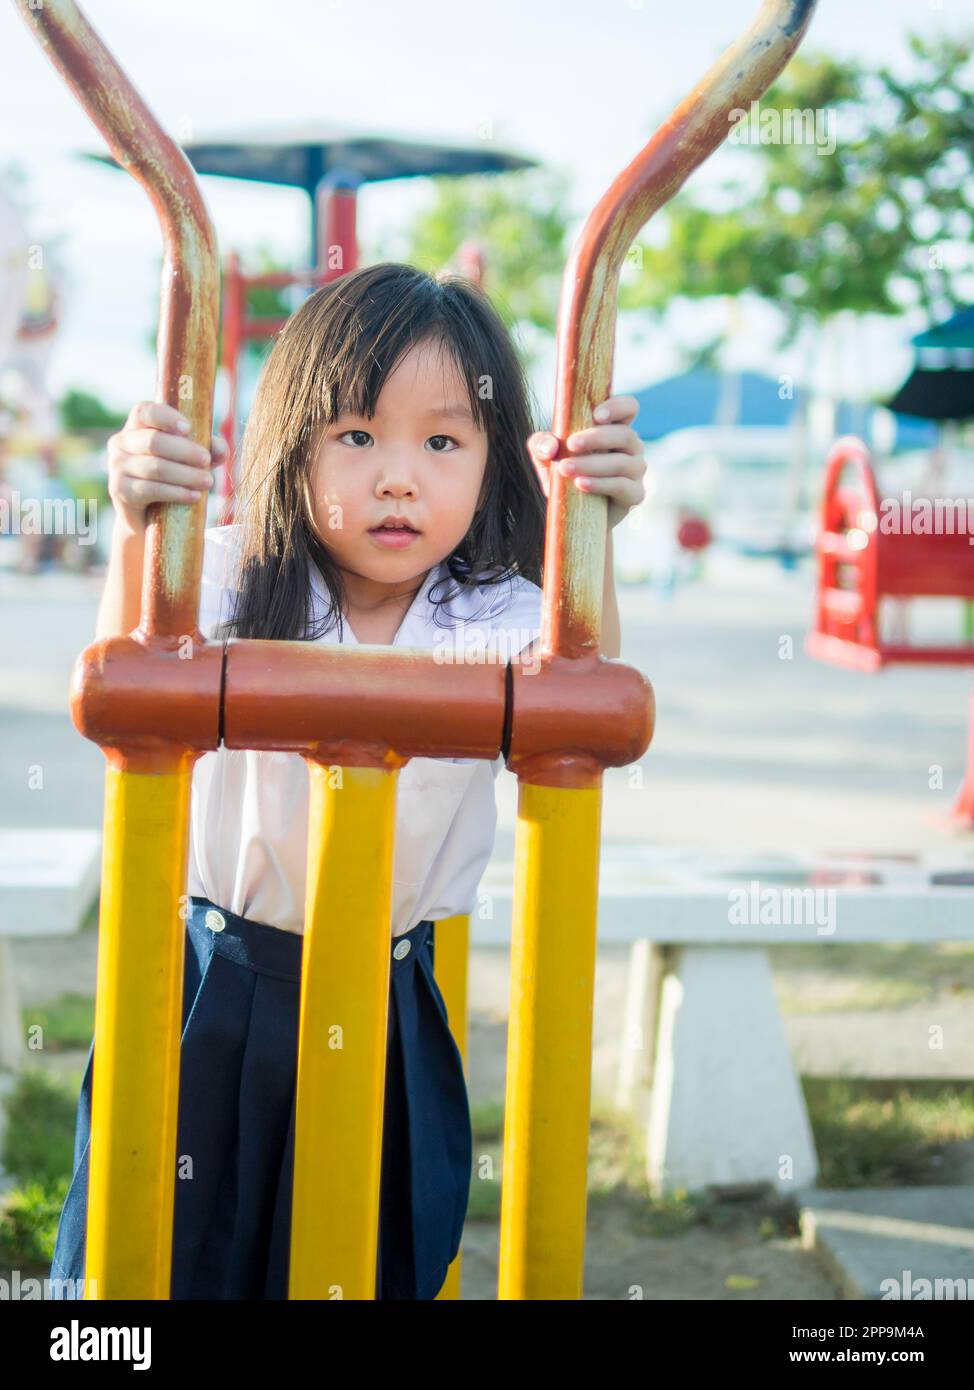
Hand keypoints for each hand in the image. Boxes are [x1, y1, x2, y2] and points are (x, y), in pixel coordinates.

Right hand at [107, 401, 226, 527]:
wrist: (147, 515)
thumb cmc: (170, 478)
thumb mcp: (190, 460)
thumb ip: (207, 449)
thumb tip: (220, 448)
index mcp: (136, 426)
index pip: (144, 411)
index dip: (165, 417)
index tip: (188, 428)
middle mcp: (121, 443)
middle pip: (153, 441)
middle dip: (184, 451)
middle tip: (206, 460)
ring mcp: (117, 466)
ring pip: (155, 467)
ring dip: (185, 475)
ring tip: (207, 482)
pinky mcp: (120, 490)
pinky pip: (151, 489)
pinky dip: (177, 492)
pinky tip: (194, 496)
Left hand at [527, 394, 645, 529]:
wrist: (572, 514)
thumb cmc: (563, 475)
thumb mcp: (545, 456)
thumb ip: (541, 444)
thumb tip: (550, 447)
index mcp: (614, 428)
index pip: (628, 408)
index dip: (618, 406)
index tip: (596, 415)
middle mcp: (631, 447)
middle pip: (624, 435)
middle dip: (597, 438)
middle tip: (570, 445)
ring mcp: (636, 471)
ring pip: (622, 462)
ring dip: (592, 464)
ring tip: (565, 469)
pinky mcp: (635, 495)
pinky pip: (622, 486)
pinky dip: (600, 484)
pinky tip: (580, 484)